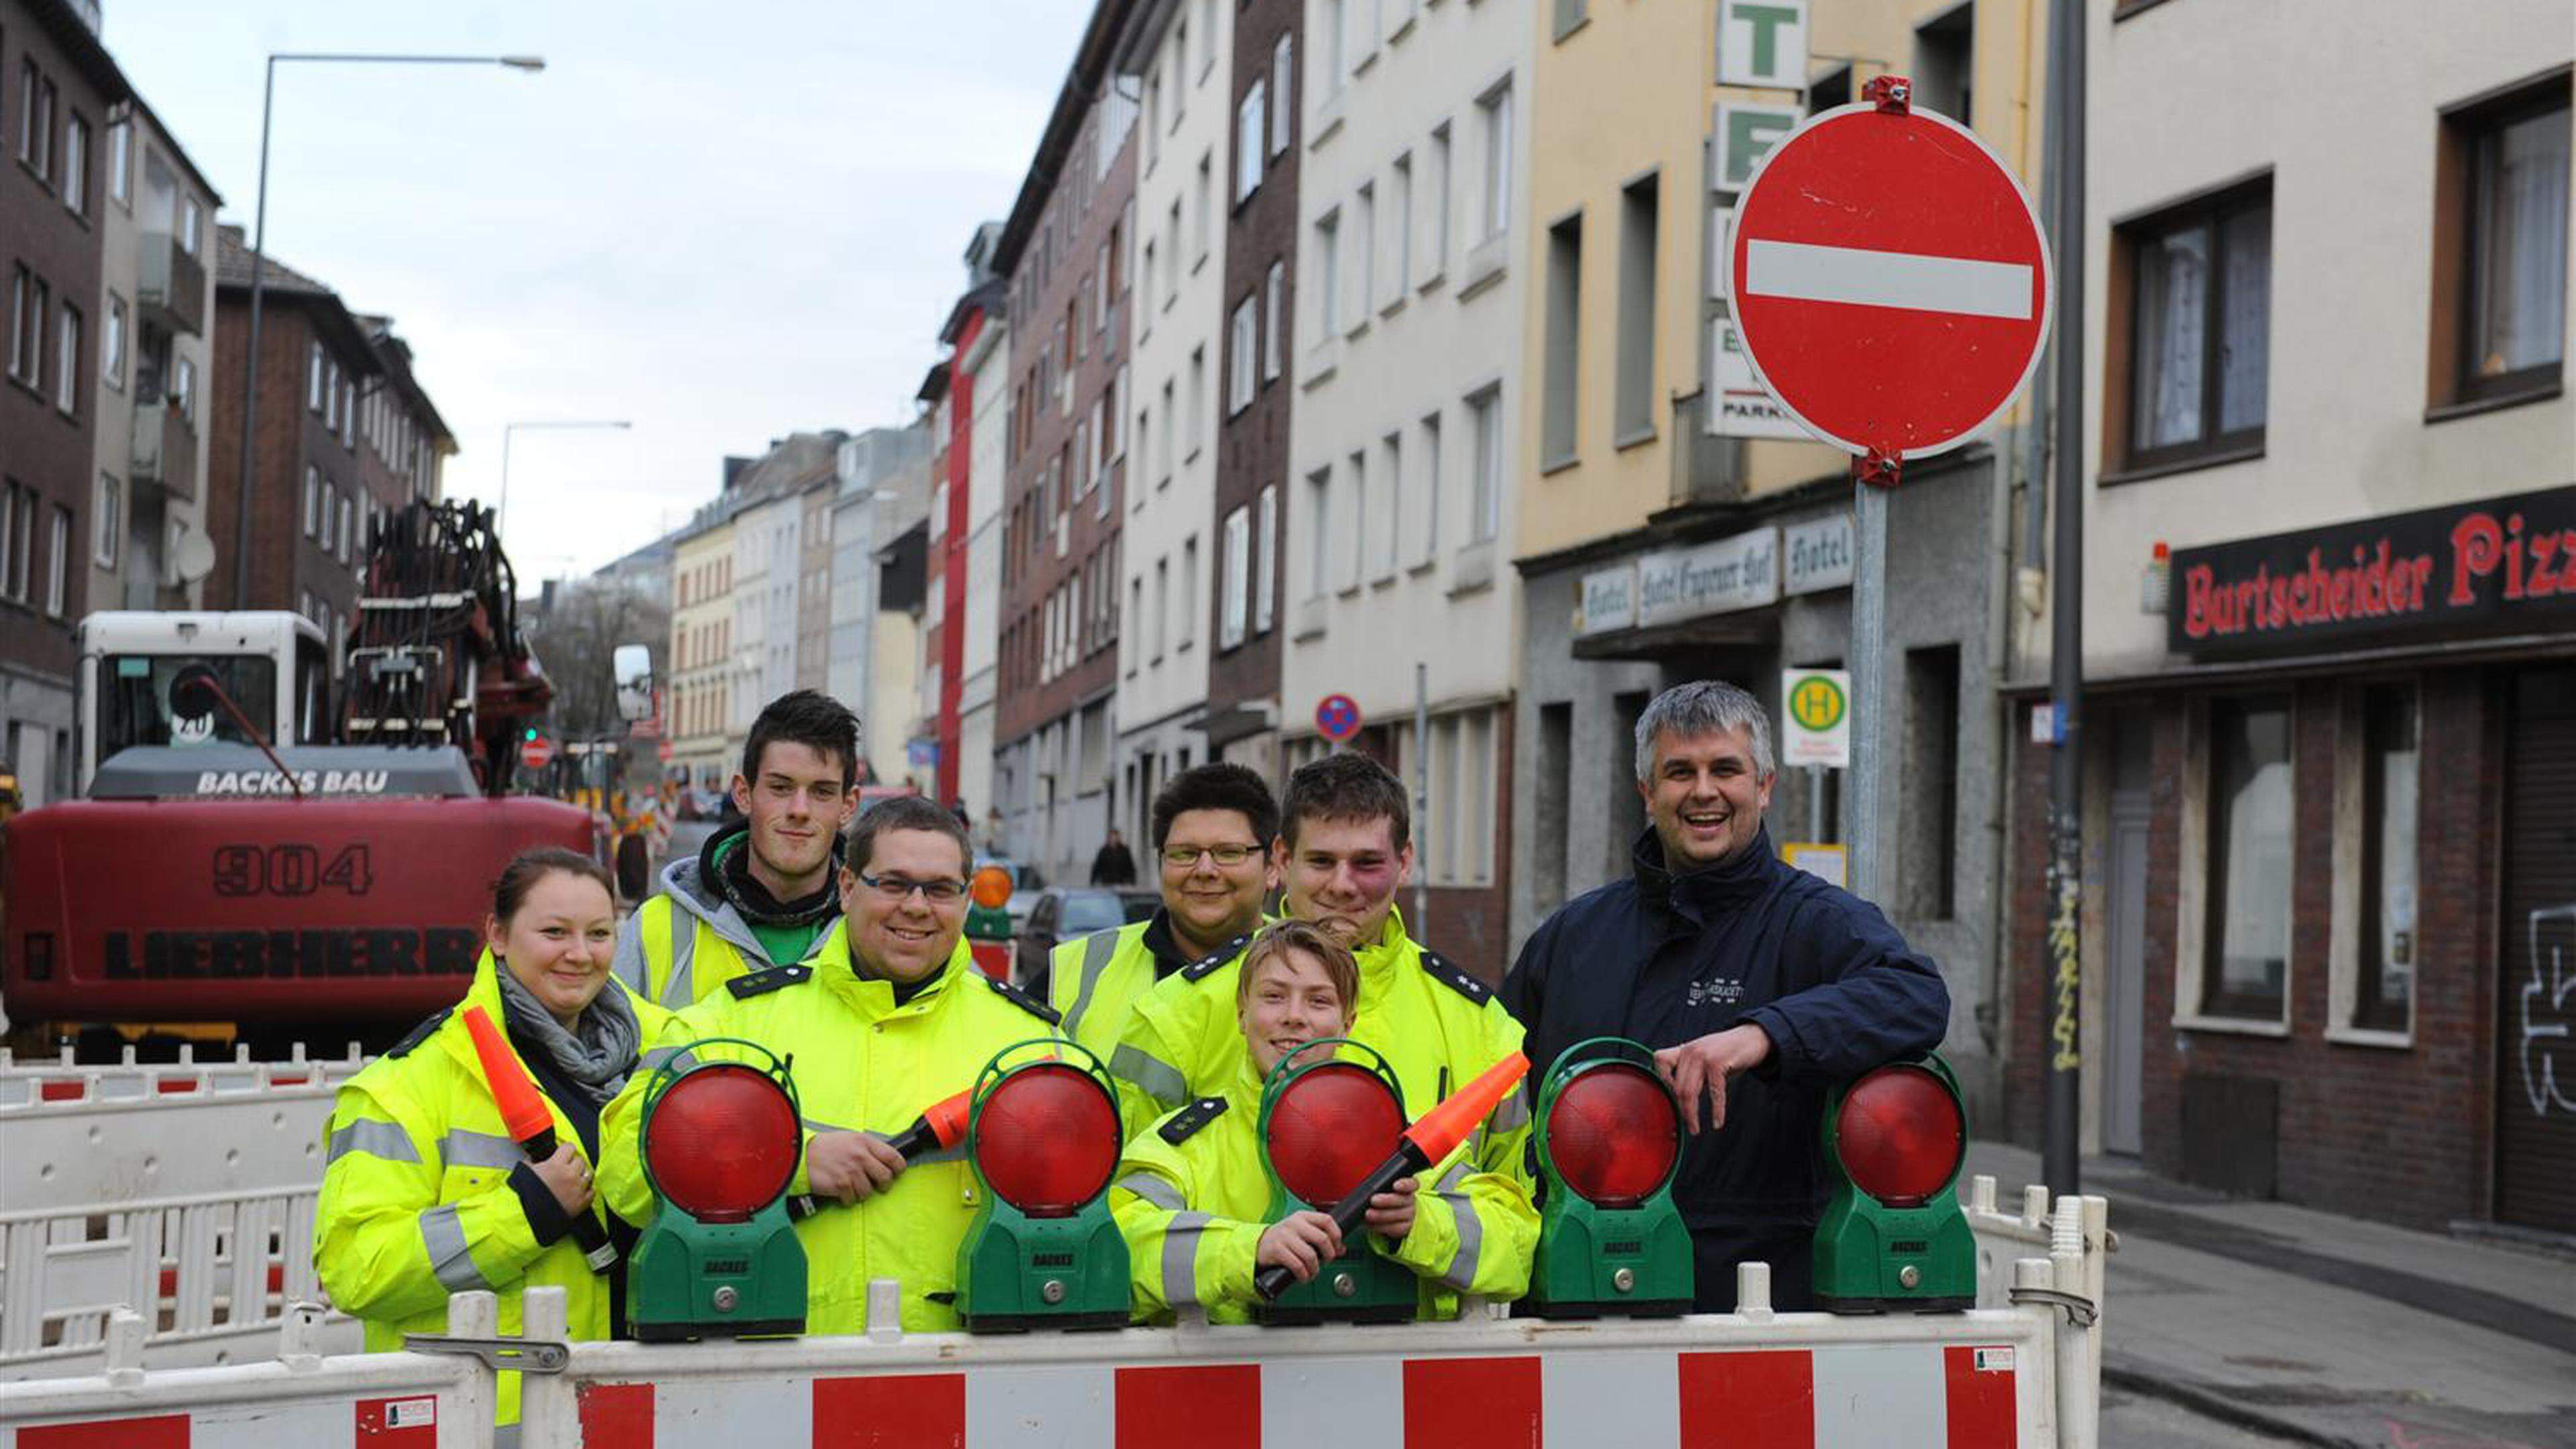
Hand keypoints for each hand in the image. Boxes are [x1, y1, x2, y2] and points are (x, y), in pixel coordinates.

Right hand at [529, 1142, 594, 1215]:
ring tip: (573, 1179)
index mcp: (556, 1165)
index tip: (564, 1153)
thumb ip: (532, 1162)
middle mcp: (570, 1174)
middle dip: (573, 1163)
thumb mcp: (525, 1172)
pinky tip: (579, 1191)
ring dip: (582, 1175)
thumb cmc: (526, 1196)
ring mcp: (578, 1188)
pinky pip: (592, 1191)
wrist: (528, 1217)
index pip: (570, 1147)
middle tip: (566, 1168)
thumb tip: (532, 1159)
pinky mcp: (582, 1202)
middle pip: (580, 1160)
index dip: (566, 1150)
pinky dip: (587, 1190)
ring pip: (589, 1173)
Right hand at [805, 1131, 907, 1203]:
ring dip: (862, 1193)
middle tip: (878, 1186)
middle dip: (884, 1185)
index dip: (899, 1168)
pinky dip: (848, 1199)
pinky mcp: (841, 1184)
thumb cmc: (827, 1147)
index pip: (893, 1157)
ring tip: (853, 1187)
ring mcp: (851, 1171)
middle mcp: (860, 1156)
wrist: (803, 1154)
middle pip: (885, 1177)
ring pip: (868, 1191)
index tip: (897, 1173)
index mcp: (865, 1142)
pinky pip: (852, 1199)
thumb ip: (868, 1147)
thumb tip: (885, 1160)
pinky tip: (842, 1192)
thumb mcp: (851, 1138)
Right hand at [1255, 1210, 1343, 1283]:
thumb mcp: (1301, 1232)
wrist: (1258, 1244)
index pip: (1327, 1220)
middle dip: (1329, 1255)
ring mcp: (1285, 1236)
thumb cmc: (1283, 1239)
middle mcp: (1294, 1224)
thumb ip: (1320, 1237)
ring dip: (1315, 1269)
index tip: (1338, 1248)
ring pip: (1310, 1255)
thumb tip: (1341, 1249)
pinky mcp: (1277, 1250)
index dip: (1337, 1235)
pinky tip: (1303, 1276)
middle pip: (1322, 1238)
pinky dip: (1304, 1275)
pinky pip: (1297, 1265)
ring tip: (1313, 1272)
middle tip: (1326, 1261)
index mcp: (1303, 1216)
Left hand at [1363, 1176, 1417, 1241]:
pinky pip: (1396, 1229)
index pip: (1412, 1184)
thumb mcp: (1383, 1189)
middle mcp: (1411, 1201)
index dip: (1405, 1185)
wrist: (1389, 1214)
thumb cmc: (1384, 1197)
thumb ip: (1380, 1187)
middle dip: (1387, 1200)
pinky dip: (1382, 1227)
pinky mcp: (1406, 1228)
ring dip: (1382, 1215)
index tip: (1395, 1185)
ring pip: (1399, 1216)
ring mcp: (1410, 1215)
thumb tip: (1369, 1189)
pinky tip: (1372, 1224)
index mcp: (1408, 1187)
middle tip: (1373, 1200)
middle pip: (1403, 1200)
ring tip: (1368, 1214)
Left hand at [1654, 1023, 1773, 1133]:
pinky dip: (1717, 1111)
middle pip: (1676, 1086)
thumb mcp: (1705, 1057)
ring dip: (1691, 1115)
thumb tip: (1680, 1099)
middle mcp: (1690, 1051)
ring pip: (1688, 1092)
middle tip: (1687, 1125)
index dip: (1662, 1079)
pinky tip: (1717, 1122)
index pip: (1660, 1059)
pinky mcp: (1718, 1063)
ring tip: (1695, 1129)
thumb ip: (1691, 1072)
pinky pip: (1714, 1093)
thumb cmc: (1728, 1052)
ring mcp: (1703, 1056)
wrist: (1753, 1038)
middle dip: (1680, 1109)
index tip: (1671, 1098)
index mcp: (1684, 1049)